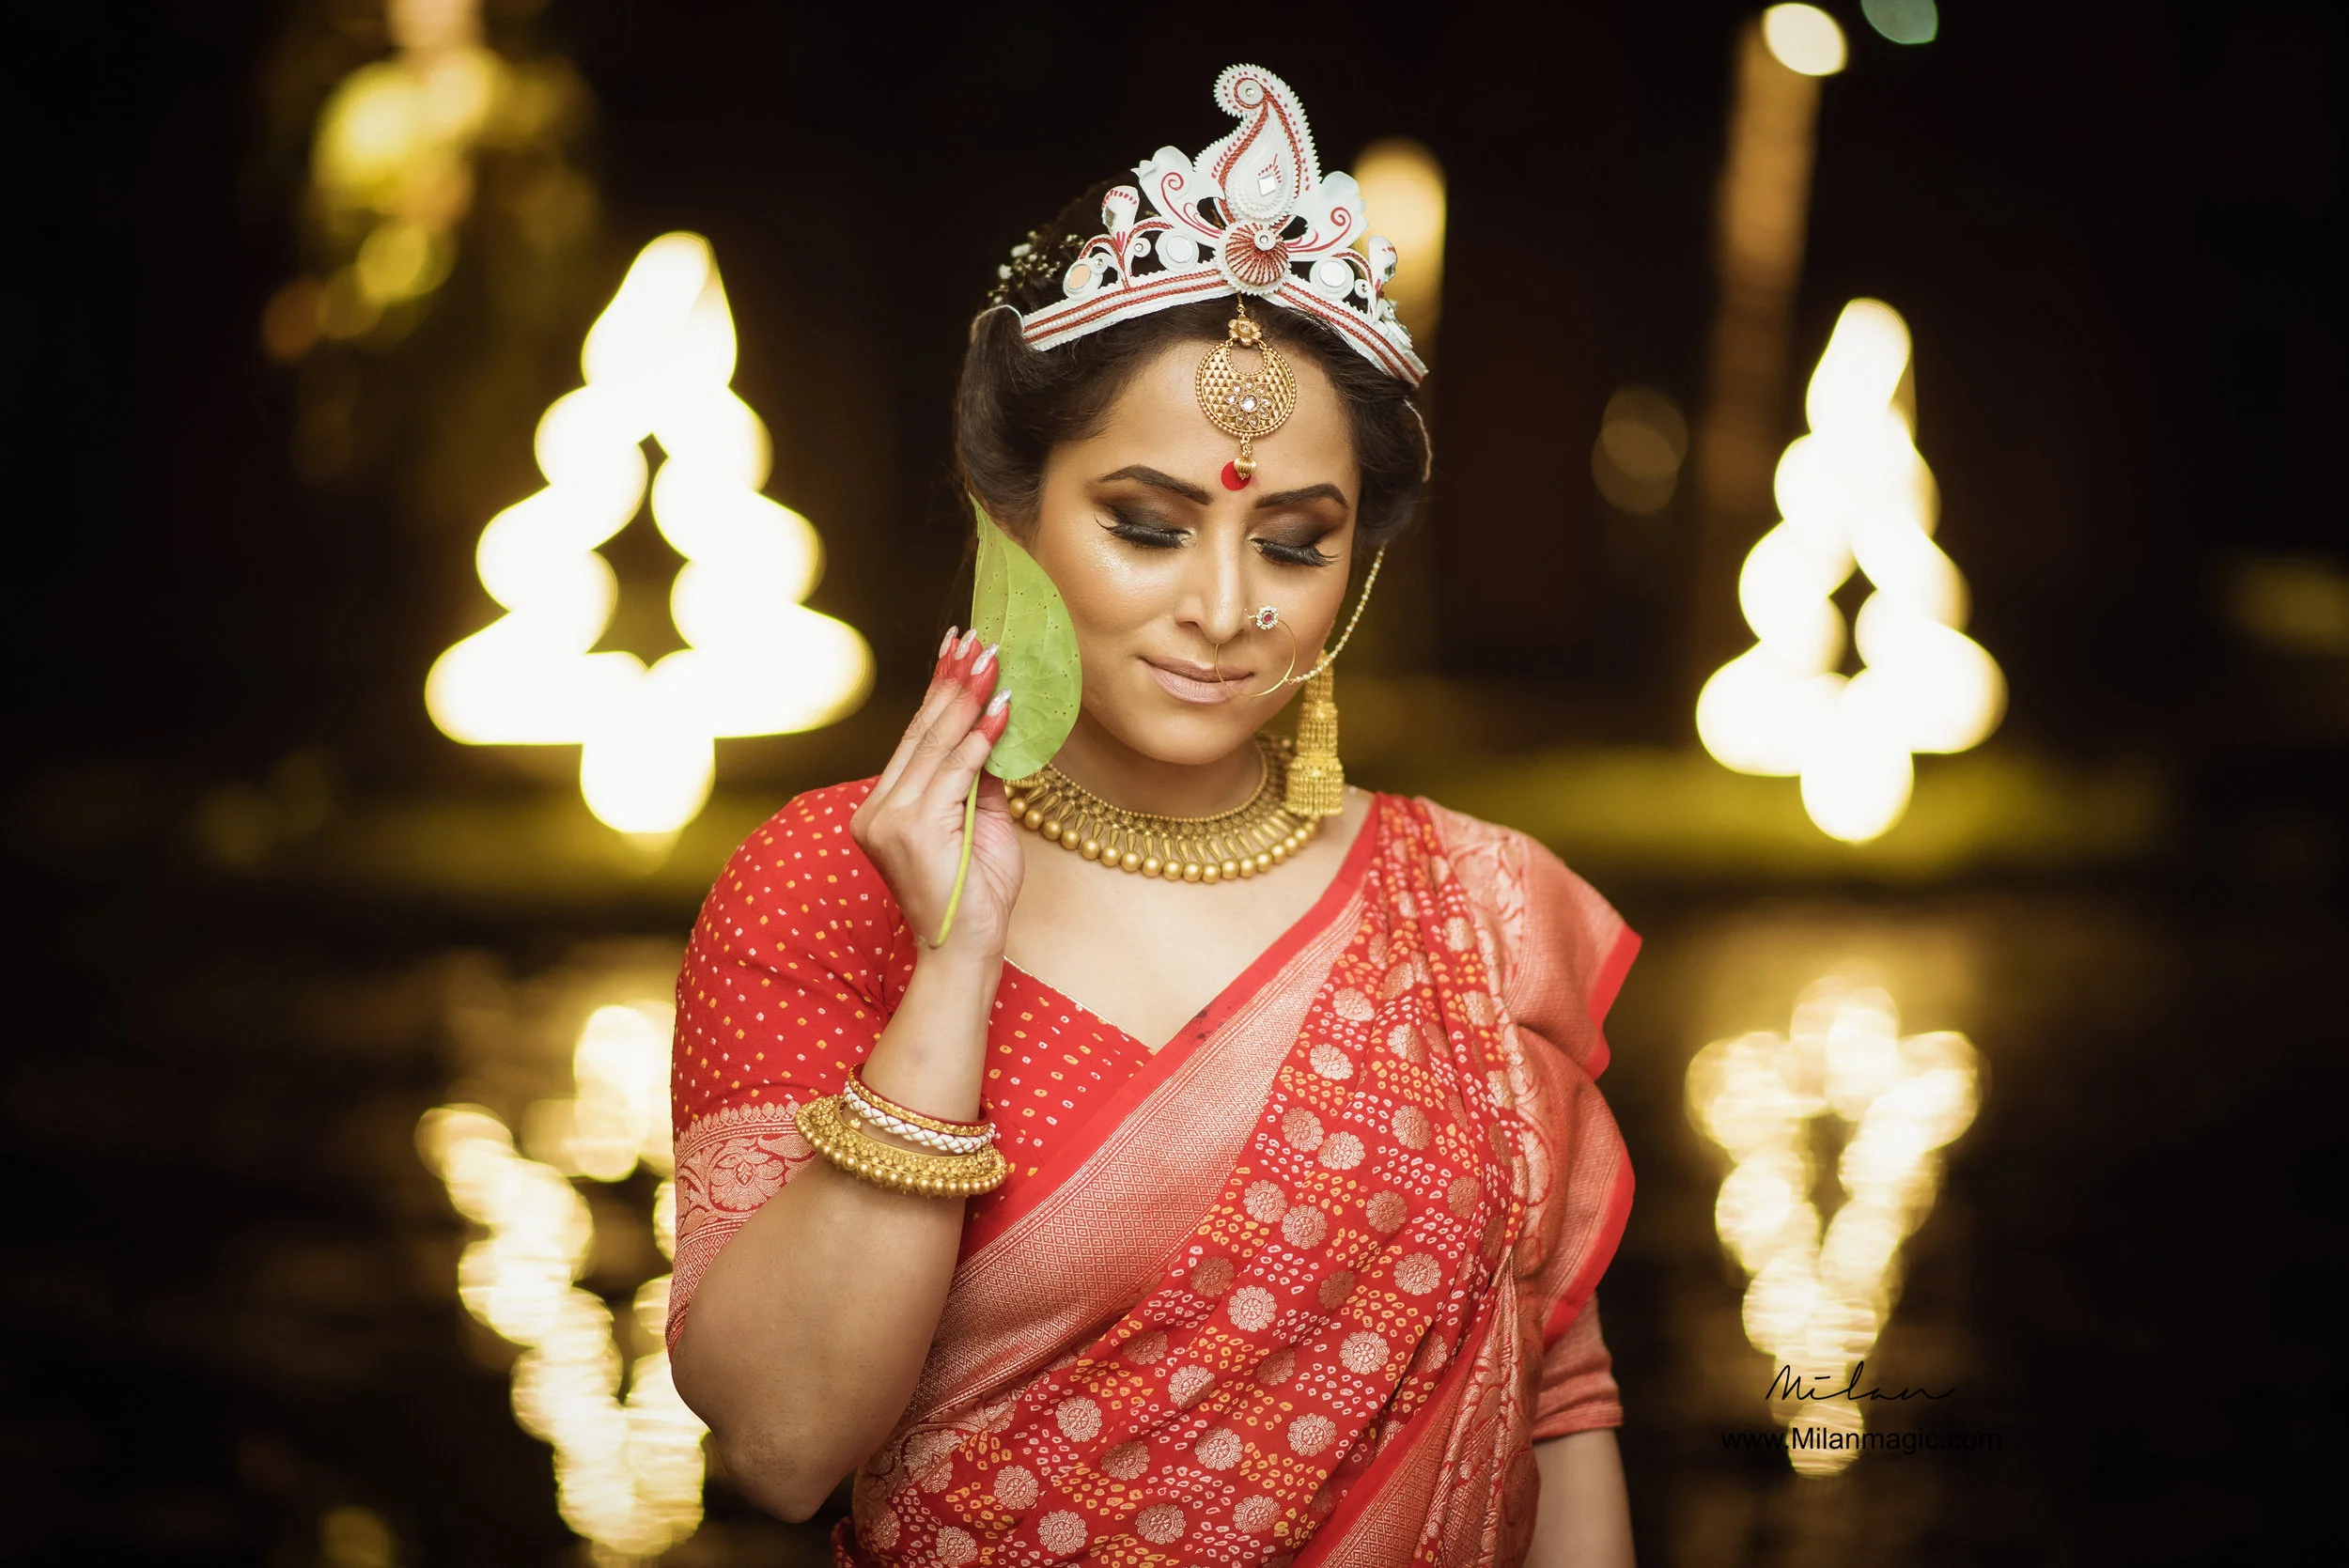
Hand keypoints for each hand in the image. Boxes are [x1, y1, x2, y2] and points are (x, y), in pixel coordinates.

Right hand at [852, 629, 1024, 958]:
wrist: (966, 954)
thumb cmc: (975, 896)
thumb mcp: (981, 826)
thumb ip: (980, 780)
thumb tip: (999, 730)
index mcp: (883, 809)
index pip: (915, 739)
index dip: (939, 692)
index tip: (957, 650)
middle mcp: (877, 811)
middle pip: (921, 733)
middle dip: (953, 683)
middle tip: (978, 641)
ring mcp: (890, 820)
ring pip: (937, 745)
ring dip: (969, 698)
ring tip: (993, 660)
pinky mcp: (912, 829)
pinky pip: (955, 770)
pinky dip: (981, 737)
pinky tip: (1001, 708)